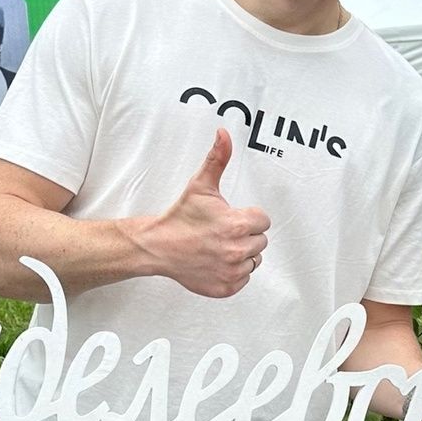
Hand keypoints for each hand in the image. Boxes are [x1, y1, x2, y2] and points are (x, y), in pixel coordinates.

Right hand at [143, 129, 269, 297]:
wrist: (158, 247)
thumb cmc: (181, 217)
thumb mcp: (200, 185)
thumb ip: (218, 158)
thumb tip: (224, 134)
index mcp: (237, 225)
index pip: (263, 221)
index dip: (248, 217)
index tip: (230, 218)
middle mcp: (237, 250)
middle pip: (261, 240)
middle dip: (246, 235)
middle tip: (221, 232)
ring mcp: (232, 271)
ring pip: (254, 260)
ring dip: (242, 253)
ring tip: (218, 246)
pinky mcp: (227, 287)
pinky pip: (245, 278)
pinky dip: (234, 271)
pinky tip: (217, 261)